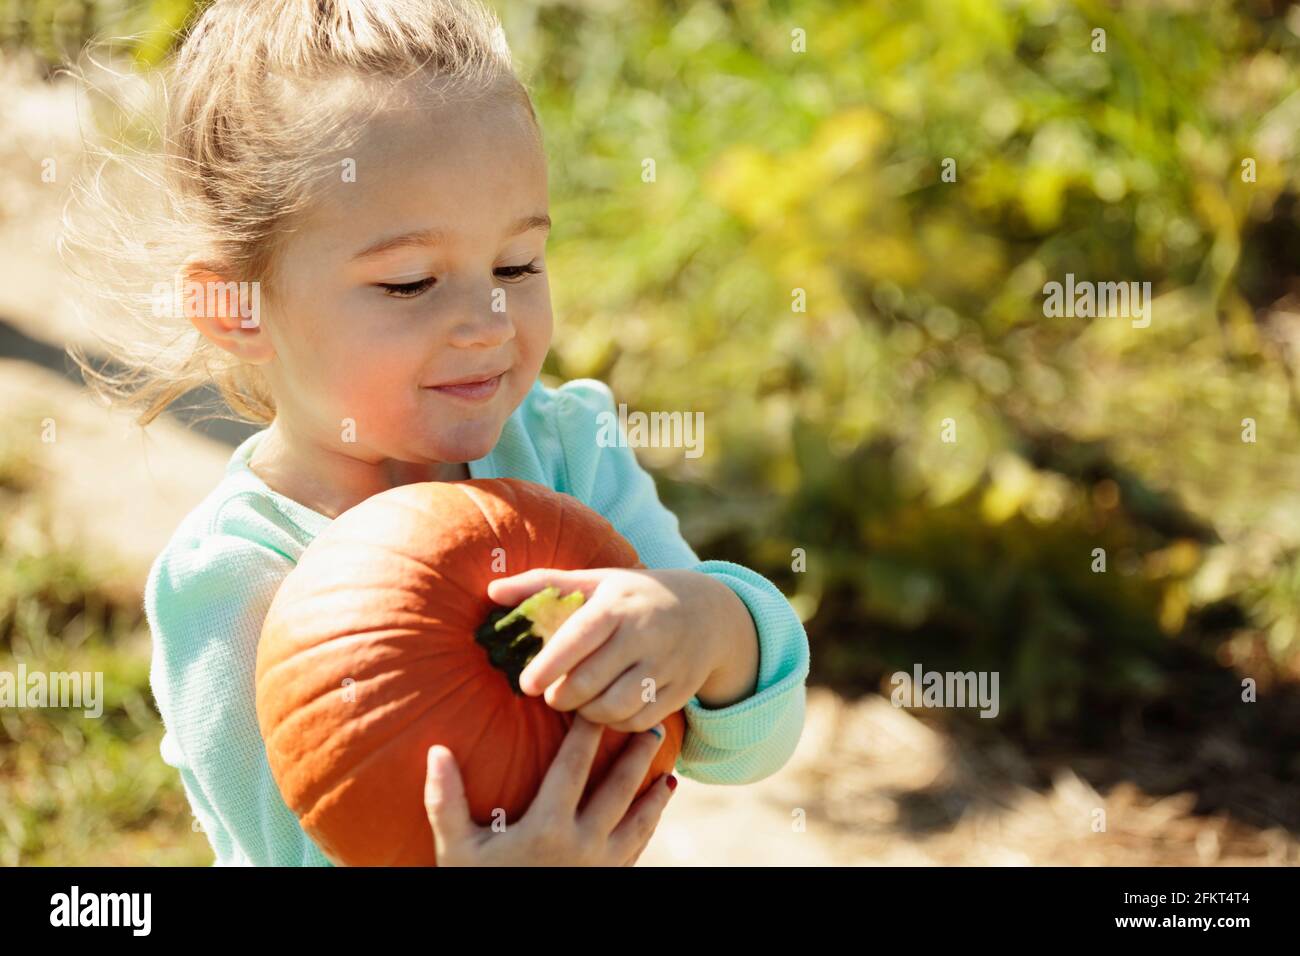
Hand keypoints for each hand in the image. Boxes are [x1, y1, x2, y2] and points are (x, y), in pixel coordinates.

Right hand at [424, 715, 675, 865]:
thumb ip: (446, 800)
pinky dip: (646, 831)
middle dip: (636, 757)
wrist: (499, 943)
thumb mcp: (456, 848)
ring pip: (637, 826)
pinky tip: (650, 820)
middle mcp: (582, 846)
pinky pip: (634, 853)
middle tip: (651, 728)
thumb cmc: (476, 889)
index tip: (597, 705)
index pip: (574, 766)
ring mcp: (599, 868)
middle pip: (619, 790)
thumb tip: (436, 750)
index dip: (587, 732)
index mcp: (547, 827)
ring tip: (667, 776)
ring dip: (653, 799)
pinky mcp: (605, 884)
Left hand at [485, 567, 759, 731]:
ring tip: (577, 702)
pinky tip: (605, 709)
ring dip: (587, 713)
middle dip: (563, 696)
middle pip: (592, 681)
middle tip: (551, 695)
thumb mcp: (595, 581)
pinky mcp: (679, 692)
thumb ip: (543, 584)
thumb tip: (491, 590)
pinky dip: (615, 722)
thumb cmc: (633, 596)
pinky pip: (637, 722)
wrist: (706, 612)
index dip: (550, 665)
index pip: (579, 637)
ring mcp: (665, 666)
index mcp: (619, 604)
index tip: (527, 684)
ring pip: (614, 707)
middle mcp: (645, 635)